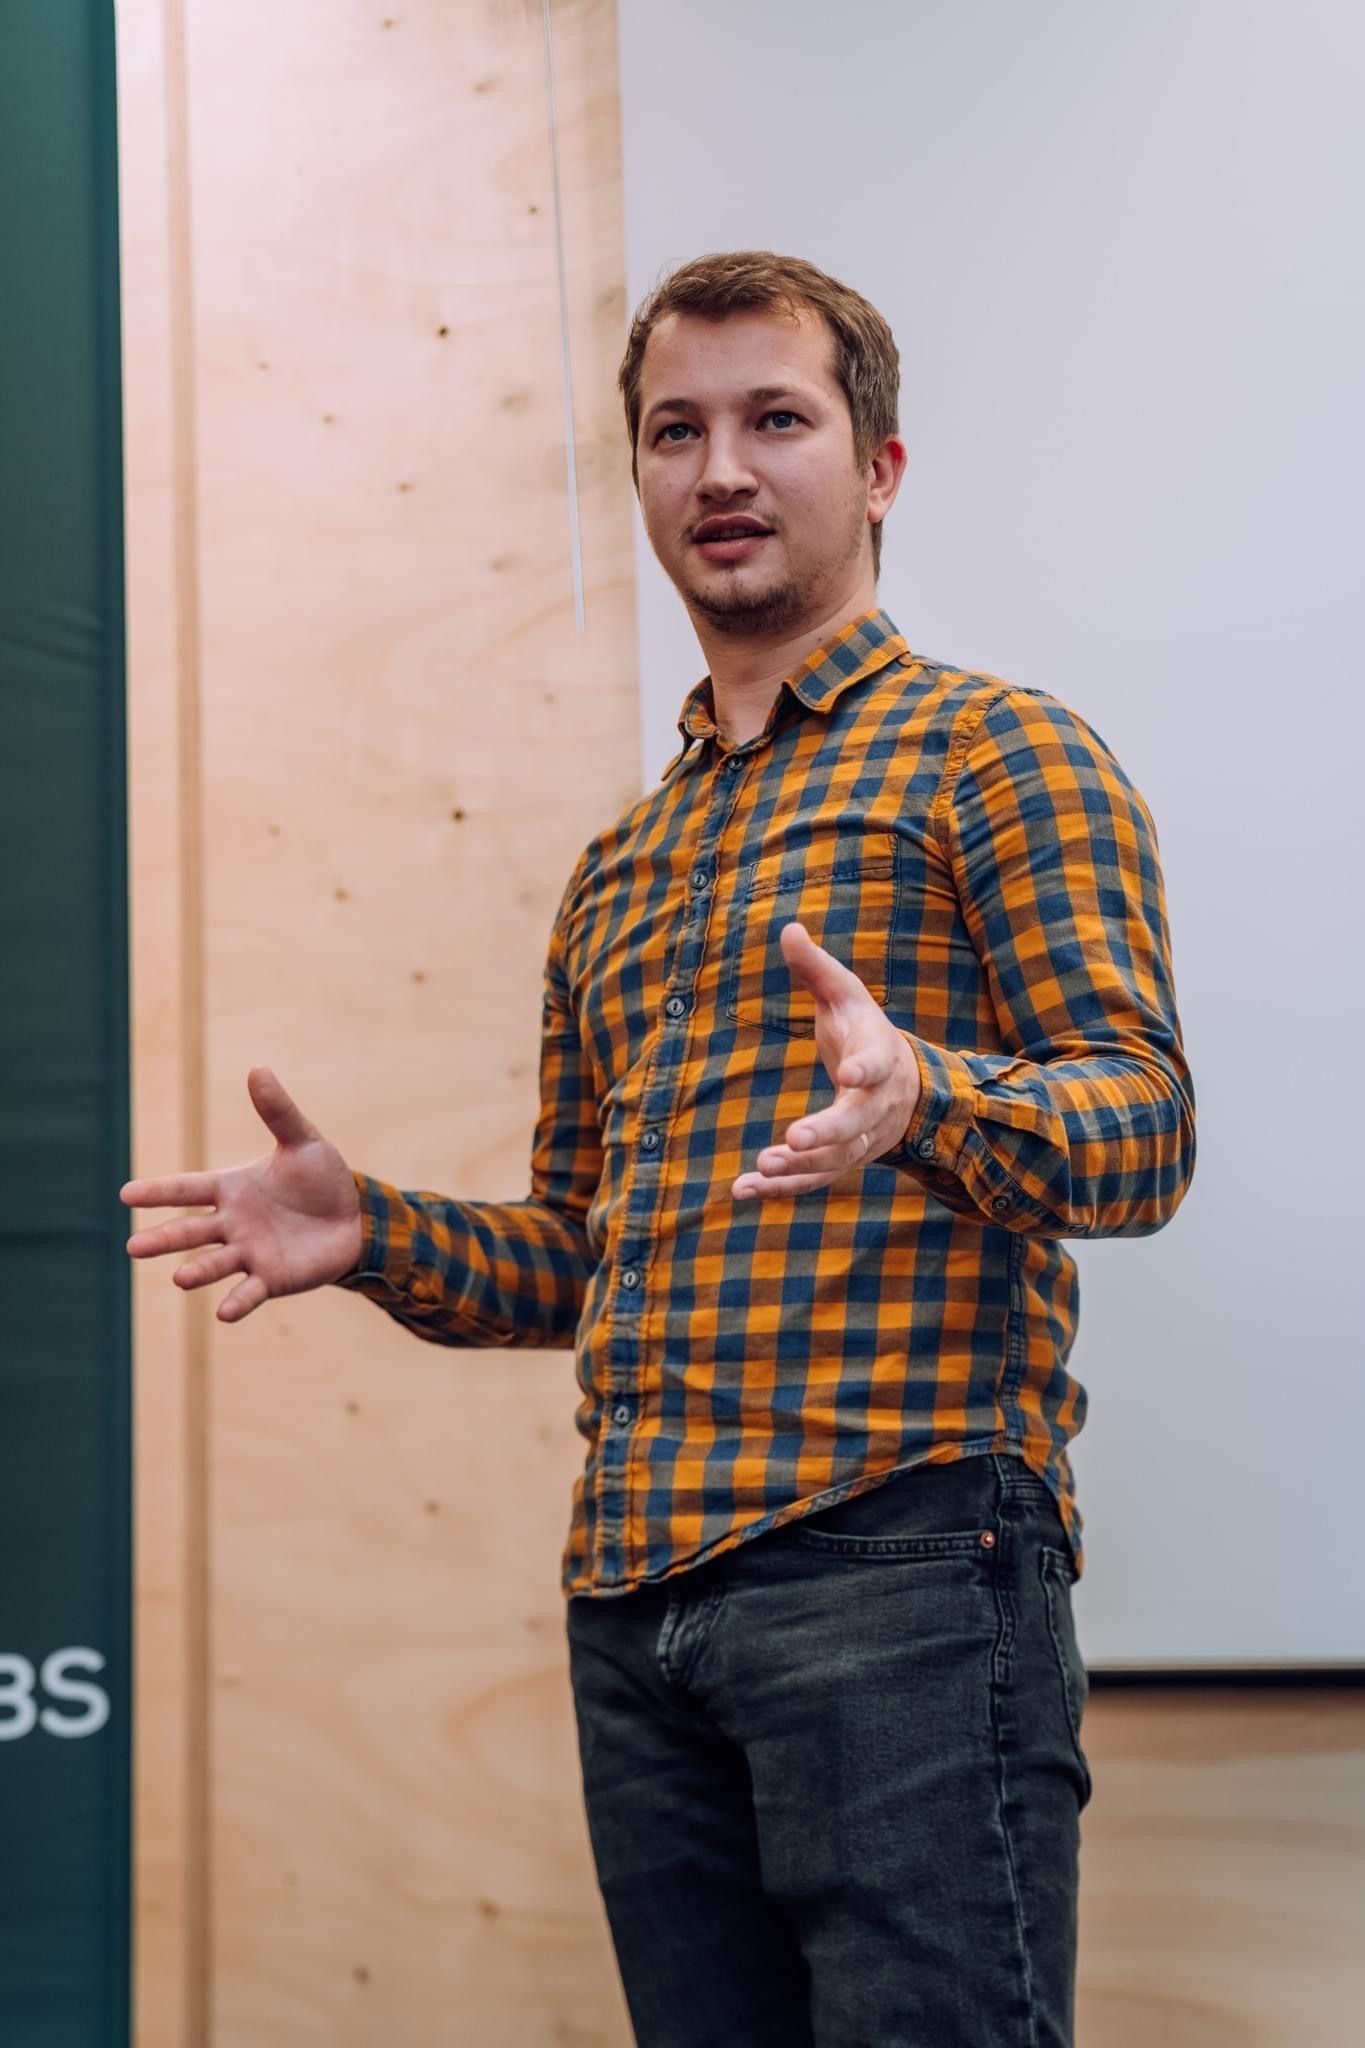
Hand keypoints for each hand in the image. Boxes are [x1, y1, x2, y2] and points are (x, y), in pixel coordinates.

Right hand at [120, 1067, 363, 1322]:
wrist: (354, 1217)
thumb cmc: (321, 1178)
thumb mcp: (303, 1141)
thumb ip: (277, 1112)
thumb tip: (257, 1069)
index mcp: (231, 1188)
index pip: (187, 1188)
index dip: (158, 1191)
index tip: (126, 1194)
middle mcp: (232, 1223)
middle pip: (189, 1231)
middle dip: (163, 1239)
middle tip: (133, 1247)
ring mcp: (249, 1252)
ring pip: (214, 1262)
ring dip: (197, 1271)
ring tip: (180, 1279)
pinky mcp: (271, 1278)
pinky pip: (250, 1292)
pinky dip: (238, 1303)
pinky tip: (224, 1314)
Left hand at [732, 923, 921, 1199]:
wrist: (904, 1086)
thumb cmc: (865, 1032)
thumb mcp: (846, 995)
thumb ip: (817, 968)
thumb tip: (788, 928)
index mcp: (879, 1059)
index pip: (877, 1066)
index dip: (865, 1071)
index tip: (850, 1074)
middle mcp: (874, 1105)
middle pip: (856, 1124)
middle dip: (827, 1132)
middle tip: (795, 1138)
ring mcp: (862, 1139)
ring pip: (835, 1160)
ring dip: (799, 1167)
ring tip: (762, 1167)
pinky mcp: (842, 1160)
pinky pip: (814, 1180)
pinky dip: (781, 1189)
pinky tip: (744, 1191)